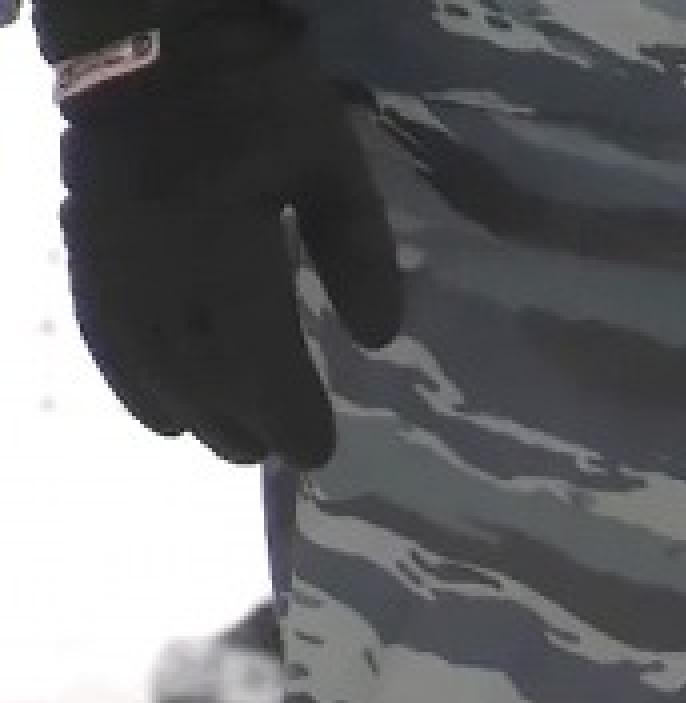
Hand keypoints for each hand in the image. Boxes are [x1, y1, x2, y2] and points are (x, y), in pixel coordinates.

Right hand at [41, 0, 401, 467]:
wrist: (147, 37)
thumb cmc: (256, 96)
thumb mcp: (331, 162)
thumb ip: (356, 250)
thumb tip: (377, 339)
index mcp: (225, 244)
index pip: (257, 355)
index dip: (287, 412)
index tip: (317, 452)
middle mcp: (160, 266)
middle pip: (199, 370)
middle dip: (240, 422)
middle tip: (275, 454)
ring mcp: (112, 259)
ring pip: (147, 360)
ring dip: (188, 411)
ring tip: (227, 443)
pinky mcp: (82, 245)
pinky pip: (100, 329)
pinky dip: (128, 379)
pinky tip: (157, 413)